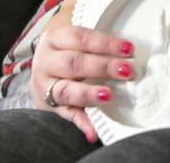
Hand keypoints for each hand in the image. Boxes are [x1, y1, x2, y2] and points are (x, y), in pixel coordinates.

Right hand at [31, 22, 136, 142]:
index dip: (105, 43)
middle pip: (74, 63)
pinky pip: (66, 116)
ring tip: (108, 96)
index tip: (128, 49)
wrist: (41, 70)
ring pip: (66, 91)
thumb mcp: (73, 41)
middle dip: (102, 67)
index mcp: (54, 39)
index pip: (81, 38)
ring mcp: (45, 87)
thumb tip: (128, 51)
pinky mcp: (50, 108)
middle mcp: (46, 62)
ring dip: (89, 94)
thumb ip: (96, 46)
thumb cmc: (65, 51)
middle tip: (126, 71)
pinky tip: (94, 131)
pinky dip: (81, 123)